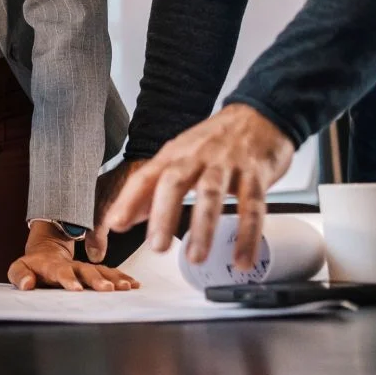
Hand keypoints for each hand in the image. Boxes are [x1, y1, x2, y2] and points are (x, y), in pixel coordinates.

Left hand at [8, 222, 138, 290]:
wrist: (47, 251)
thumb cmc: (32, 266)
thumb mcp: (19, 269)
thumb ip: (20, 275)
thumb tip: (27, 285)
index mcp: (52, 266)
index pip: (61, 272)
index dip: (68, 279)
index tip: (76, 289)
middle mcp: (72, 266)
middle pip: (86, 271)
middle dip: (97, 280)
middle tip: (108, 289)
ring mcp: (84, 268)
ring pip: (101, 271)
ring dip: (114, 279)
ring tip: (126, 287)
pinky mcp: (94, 271)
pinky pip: (110, 273)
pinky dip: (121, 278)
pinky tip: (133, 284)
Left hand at [97, 104, 294, 270]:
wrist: (260, 115)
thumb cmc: (216, 141)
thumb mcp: (179, 156)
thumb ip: (152, 188)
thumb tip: (122, 218)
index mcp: (175, 154)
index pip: (146, 176)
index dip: (129, 200)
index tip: (115, 225)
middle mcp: (198, 157)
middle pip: (175, 182)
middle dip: (164, 215)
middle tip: (157, 247)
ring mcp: (227, 164)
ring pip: (212, 194)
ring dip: (203, 228)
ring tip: (195, 258)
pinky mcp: (256, 174)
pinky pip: (253, 206)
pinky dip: (247, 235)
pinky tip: (242, 259)